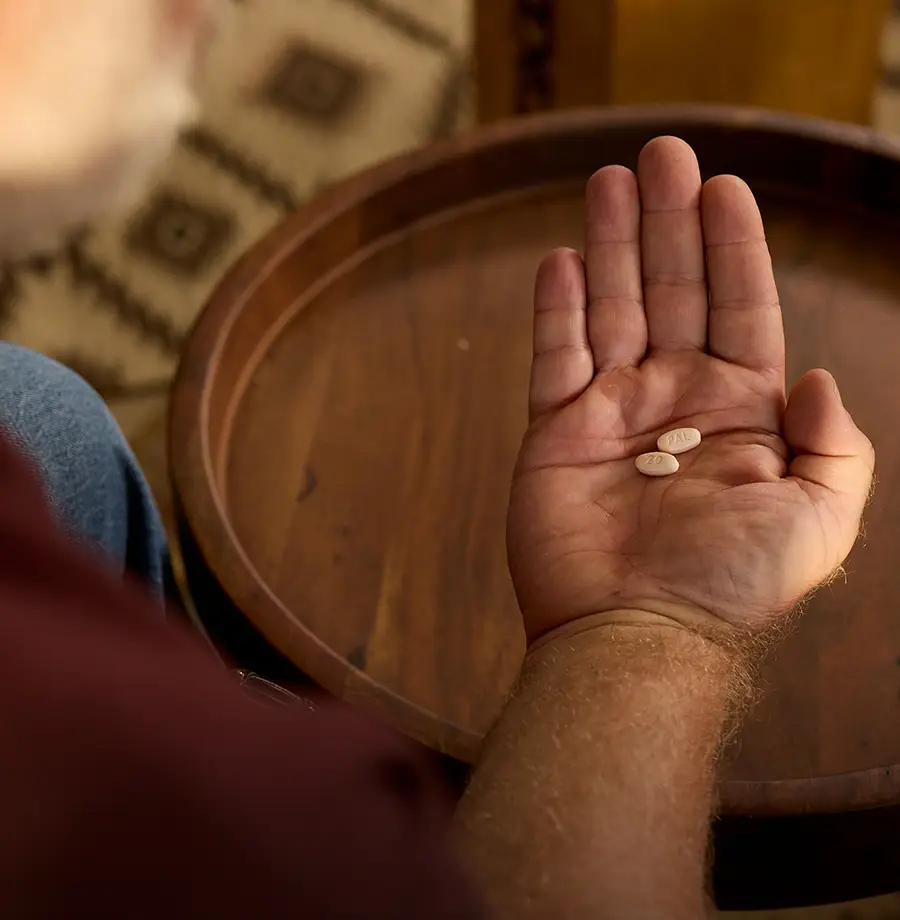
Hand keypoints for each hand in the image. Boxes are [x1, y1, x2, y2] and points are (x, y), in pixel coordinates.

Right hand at [507, 136, 873, 644]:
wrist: (635, 633)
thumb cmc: (728, 587)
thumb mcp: (820, 523)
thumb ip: (837, 448)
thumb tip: (816, 379)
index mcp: (741, 414)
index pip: (740, 308)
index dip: (734, 247)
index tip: (725, 187)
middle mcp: (676, 402)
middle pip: (673, 292)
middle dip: (669, 222)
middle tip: (662, 155)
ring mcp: (613, 414)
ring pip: (612, 309)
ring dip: (613, 244)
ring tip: (610, 180)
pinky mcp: (557, 433)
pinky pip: (555, 358)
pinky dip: (559, 309)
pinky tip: (564, 260)